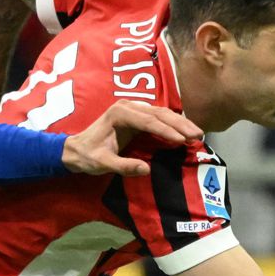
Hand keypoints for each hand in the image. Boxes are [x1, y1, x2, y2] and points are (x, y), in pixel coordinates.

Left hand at [61, 100, 202, 175]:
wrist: (76, 150)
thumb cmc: (88, 156)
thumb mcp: (102, 163)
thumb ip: (123, 166)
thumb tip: (146, 169)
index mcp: (119, 113)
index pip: (148, 120)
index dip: (167, 130)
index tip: (183, 140)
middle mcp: (127, 106)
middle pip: (159, 113)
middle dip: (180, 124)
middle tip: (198, 135)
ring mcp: (132, 108)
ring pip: (161, 113)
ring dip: (180, 123)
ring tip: (197, 133)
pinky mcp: (136, 115)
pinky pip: (158, 117)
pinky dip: (173, 123)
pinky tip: (185, 131)